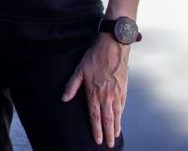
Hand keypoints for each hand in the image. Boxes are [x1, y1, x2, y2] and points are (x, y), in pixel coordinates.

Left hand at [62, 33, 129, 147]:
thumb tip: (64, 99)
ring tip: (115, 136)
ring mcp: (117, 93)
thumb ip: (71, 86)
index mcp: (94, 92)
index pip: (95, 116)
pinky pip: (122, 106)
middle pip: (108, 119)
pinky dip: (121, 115)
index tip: (97, 140)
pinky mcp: (124, 89)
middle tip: (108, 144)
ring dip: (116, 127)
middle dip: (108, 134)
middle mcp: (107, 95)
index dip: (96, 129)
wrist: (113, 47)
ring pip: (117, 115)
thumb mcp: (79, 70)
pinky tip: (119, 120)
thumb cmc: (94, 57)